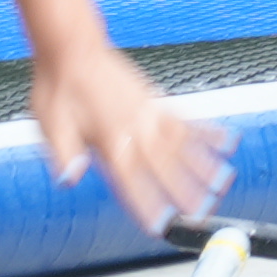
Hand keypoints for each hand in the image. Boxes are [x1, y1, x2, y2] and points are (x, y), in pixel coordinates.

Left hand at [34, 39, 231, 231]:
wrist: (72, 49)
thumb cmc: (58, 87)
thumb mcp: (50, 124)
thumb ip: (64, 154)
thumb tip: (69, 179)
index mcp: (108, 142)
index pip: (130, 183)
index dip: (146, 206)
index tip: (160, 226)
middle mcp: (135, 130)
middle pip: (165, 169)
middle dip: (184, 194)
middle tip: (202, 214)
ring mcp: (149, 114)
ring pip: (183, 147)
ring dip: (204, 168)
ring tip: (223, 185)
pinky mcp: (156, 99)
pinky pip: (188, 120)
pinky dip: (208, 132)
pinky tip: (226, 141)